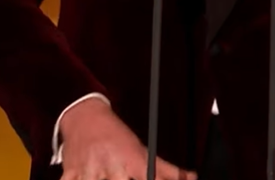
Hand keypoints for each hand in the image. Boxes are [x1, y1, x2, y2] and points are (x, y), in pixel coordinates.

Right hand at [59, 97, 196, 179]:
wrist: (86, 115)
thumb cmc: (117, 136)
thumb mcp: (143, 150)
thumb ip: (167, 170)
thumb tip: (191, 178)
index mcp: (132, 162)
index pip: (149, 177)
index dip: (153, 179)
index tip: (149, 179)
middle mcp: (112, 167)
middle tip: (121, 177)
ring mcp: (90, 171)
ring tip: (103, 177)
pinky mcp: (70, 175)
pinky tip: (83, 178)